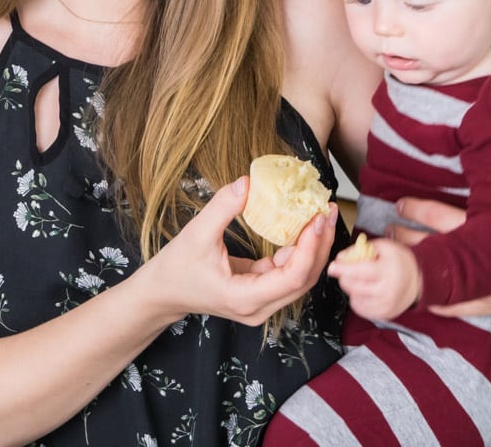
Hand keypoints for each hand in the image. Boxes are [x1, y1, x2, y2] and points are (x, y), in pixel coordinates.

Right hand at [143, 177, 337, 326]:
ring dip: (313, 248)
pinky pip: (288, 273)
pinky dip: (299, 251)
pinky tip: (303, 227)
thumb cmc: (176, 268)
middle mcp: (259, 307)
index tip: (316, 219)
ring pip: (300, 278)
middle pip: (304, 280)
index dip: (309, 248)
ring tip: (321, 216)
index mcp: (245, 298)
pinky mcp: (261, 293)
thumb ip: (223, 208)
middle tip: (327, 211)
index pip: (292, 277)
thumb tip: (248, 182)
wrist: (163, 293)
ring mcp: (262, 303)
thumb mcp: (196, 234)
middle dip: (320, 245)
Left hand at [327, 238, 420, 320]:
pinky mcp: (383, 314)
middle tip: (346, 271)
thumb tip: (341, 257)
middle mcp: (387, 290)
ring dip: (351, 288)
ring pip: (355, 298)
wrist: (417, 281)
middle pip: (354, 286)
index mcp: (388, 271)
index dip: (344, 269)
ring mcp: (386, 305)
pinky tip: (364, 291)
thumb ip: (362, 249)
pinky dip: (357, 299)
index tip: (332, 267)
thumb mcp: (384, 246)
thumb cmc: (398, 261)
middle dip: (344, 277)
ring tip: (361, 280)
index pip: (361, 271)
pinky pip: (360, 309)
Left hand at [386, 199, 490, 318]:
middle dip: (406, 239)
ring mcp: (487, 284)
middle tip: (386, 232)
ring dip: (414, 268)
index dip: (418, 209)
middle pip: (434, 246)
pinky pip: (456, 306)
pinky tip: (415, 294)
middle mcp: (486, 257)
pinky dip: (435, 300)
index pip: (443, 216)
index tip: (400, 203)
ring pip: (440, 276)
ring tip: (393, 260)